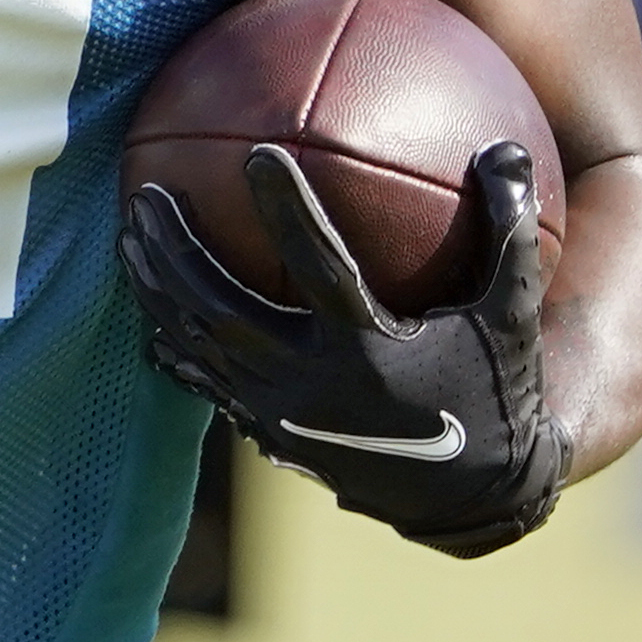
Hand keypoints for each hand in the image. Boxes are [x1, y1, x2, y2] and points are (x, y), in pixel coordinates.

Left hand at [121, 142, 568, 558]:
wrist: (475, 496)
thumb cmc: (497, 388)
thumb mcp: (512, 314)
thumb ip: (509, 232)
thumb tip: (508, 144)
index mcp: (373, 353)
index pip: (321, 268)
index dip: (289, 211)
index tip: (258, 154)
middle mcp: (316, 389)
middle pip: (222, 312)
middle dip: (177, 252)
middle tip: (147, 193)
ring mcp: (283, 418)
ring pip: (199, 348)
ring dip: (157, 290)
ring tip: (129, 235)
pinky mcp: (269, 436)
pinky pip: (204, 383)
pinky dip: (171, 341)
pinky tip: (148, 305)